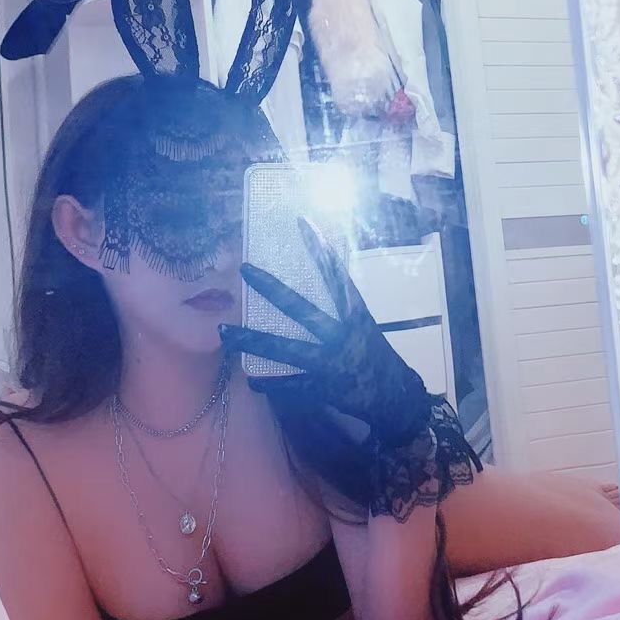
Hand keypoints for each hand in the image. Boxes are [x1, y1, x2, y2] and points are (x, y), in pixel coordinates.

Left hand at [219, 220, 430, 445]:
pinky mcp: (321, 389)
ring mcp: (329, 363)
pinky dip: (270, 383)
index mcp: (355, 316)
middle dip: (271, 288)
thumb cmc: (376, 355)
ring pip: (284, 349)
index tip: (303, 222)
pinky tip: (252, 379)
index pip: (337, 275)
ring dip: (252, 342)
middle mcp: (341, 336)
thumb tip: (315, 285)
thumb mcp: (362, 326)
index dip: (321, 249)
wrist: (395, 397)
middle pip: (300, 308)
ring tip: (225, 332)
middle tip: (246, 269)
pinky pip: (289, 386)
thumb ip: (339, 310)